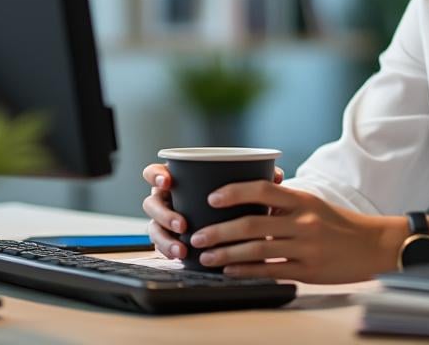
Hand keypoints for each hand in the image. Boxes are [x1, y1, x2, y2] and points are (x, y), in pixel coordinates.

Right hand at [141, 162, 283, 261]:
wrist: (231, 221)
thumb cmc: (230, 198)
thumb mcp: (237, 187)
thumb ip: (253, 179)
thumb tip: (276, 176)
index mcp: (178, 179)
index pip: (157, 172)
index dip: (157, 175)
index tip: (168, 181)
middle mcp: (168, 198)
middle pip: (152, 202)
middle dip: (164, 214)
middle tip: (183, 223)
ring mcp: (165, 220)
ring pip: (154, 227)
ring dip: (166, 238)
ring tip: (183, 248)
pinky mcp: (169, 238)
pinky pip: (162, 246)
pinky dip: (170, 251)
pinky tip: (182, 257)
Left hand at [177, 180, 406, 283]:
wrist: (374, 245)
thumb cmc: (340, 224)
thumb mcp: (314, 205)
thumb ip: (285, 203)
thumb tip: (249, 203)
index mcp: (302, 200)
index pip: (262, 189)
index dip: (234, 192)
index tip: (212, 198)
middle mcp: (302, 221)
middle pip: (252, 223)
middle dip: (219, 230)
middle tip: (197, 235)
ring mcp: (305, 247)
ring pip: (257, 250)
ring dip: (226, 254)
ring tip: (206, 256)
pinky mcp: (308, 270)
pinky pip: (270, 270)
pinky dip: (246, 271)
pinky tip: (230, 272)